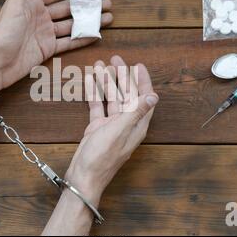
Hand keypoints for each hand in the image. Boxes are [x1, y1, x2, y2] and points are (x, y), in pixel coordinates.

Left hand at [0, 0, 112, 89]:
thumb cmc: (2, 35)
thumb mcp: (12, 7)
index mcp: (31, 4)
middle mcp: (40, 18)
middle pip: (68, 9)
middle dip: (87, 6)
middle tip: (106, 3)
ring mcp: (45, 34)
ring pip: (71, 25)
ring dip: (88, 22)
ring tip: (106, 18)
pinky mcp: (47, 49)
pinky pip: (68, 43)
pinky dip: (82, 39)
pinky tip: (95, 35)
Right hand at [65, 56, 157, 204]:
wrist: (83, 176)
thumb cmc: (102, 158)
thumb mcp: (119, 131)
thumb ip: (135, 112)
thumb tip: (153, 96)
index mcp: (136, 124)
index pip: (143, 98)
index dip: (142, 81)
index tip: (138, 65)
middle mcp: (125, 123)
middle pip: (126, 94)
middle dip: (121, 76)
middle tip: (115, 59)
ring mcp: (111, 125)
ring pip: (110, 98)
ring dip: (106, 82)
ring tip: (99, 65)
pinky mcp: (97, 128)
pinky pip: (97, 107)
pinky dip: (94, 94)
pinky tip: (90, 81)